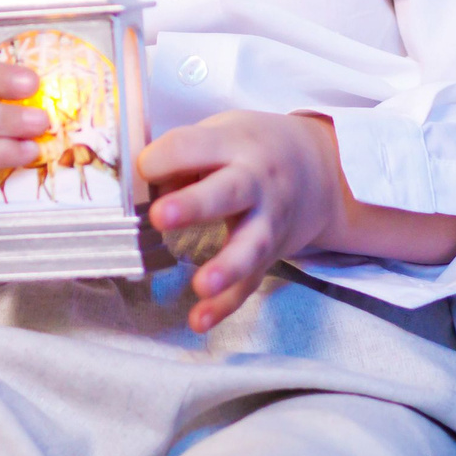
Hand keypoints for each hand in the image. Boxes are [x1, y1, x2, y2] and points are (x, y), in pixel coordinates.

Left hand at [139, 110, 346, 332]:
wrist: (318, 166)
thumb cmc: (247, 148)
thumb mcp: (220, 134)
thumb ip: (181, 157)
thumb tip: (137, 186)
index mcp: (233, 144)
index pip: (193, 145)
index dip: (161, 158)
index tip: (142, 168)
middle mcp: (255, 181)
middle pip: (228, 192)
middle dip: (195, 205)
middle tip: (160, 217)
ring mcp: (267, 220)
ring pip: (250, 245)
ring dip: (226, 267)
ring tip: (201, 285)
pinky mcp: (270, 254)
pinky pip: (249, 282)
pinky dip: (225, 304)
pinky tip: (199, 320)